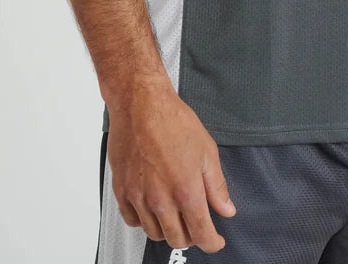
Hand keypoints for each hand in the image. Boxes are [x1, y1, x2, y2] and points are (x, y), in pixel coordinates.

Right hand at [105, 79, 235, 251]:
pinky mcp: (121, 190)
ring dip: (168, 229)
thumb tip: (226, 209)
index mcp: (186, 190)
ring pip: (154, 233)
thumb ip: (217, 186)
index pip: (201, 233)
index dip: (212, 243)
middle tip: (197, 223)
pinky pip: (133, 220)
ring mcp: (138, 197)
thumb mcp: (207, 151)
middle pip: (177, 238)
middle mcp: (160, 199)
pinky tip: (153, 207)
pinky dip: (144, 220)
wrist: (141, 104)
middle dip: (191, 236)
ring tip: (176, 213)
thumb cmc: (173, 121)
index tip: (216, 242)